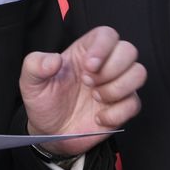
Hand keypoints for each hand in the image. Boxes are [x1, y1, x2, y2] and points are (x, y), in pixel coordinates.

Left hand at [21, 26, 144, 157]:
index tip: (88, 66)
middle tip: (89, 83)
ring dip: (117, 88)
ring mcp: (116, 86)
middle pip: (129, 50)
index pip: (107, 35)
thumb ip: (35, 65)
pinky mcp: (122, 107)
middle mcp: (104, 66)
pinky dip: (117, 113)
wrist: (51, 134)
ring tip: (96, 97)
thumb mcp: (30, 83)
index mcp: (84, 53)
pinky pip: (134, 103)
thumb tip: (53, 60)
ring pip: (139, 73)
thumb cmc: (44, 103)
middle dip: (111, 69)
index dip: (103, 47)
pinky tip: (99, 117)